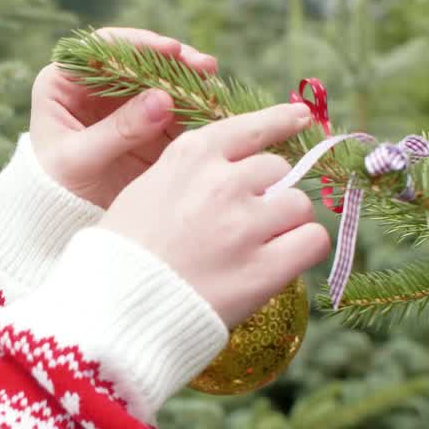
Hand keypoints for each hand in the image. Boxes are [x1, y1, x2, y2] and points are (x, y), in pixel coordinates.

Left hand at [28, 27, 218, 209]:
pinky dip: (195, 111)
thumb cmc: (54, 188)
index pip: (101, 49)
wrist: (60, 220)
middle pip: (139, 61)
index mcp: (63, 83)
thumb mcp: (80, 161)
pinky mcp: (146, 127)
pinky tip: (215, 112)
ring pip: (162, 83)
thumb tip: (164, 99)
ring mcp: (124, 106)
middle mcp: (95, 87)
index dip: (137, 44)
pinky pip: (175, 112)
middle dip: (174, 62)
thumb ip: (119, 130)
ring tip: (215, 92)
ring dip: (190, 85)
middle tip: (206, 67)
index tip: (170, 50)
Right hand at [99, 103, 329, 327]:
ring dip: (287, 223)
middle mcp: (222, 182)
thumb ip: (191, 173)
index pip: (252, 127)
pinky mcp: (265, 268)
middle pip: (279, 170)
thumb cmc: (122, 253)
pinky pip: (313, 241)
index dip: (280, 122)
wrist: (114, 309)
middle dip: (270, 192)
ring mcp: (246, 224)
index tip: (299, 119)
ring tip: (260, 247)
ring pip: (299, 205)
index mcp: (190, 157)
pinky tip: (282, 262)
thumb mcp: (145, 190)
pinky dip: (303, 249)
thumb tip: (241, 170)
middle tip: (249, 222)